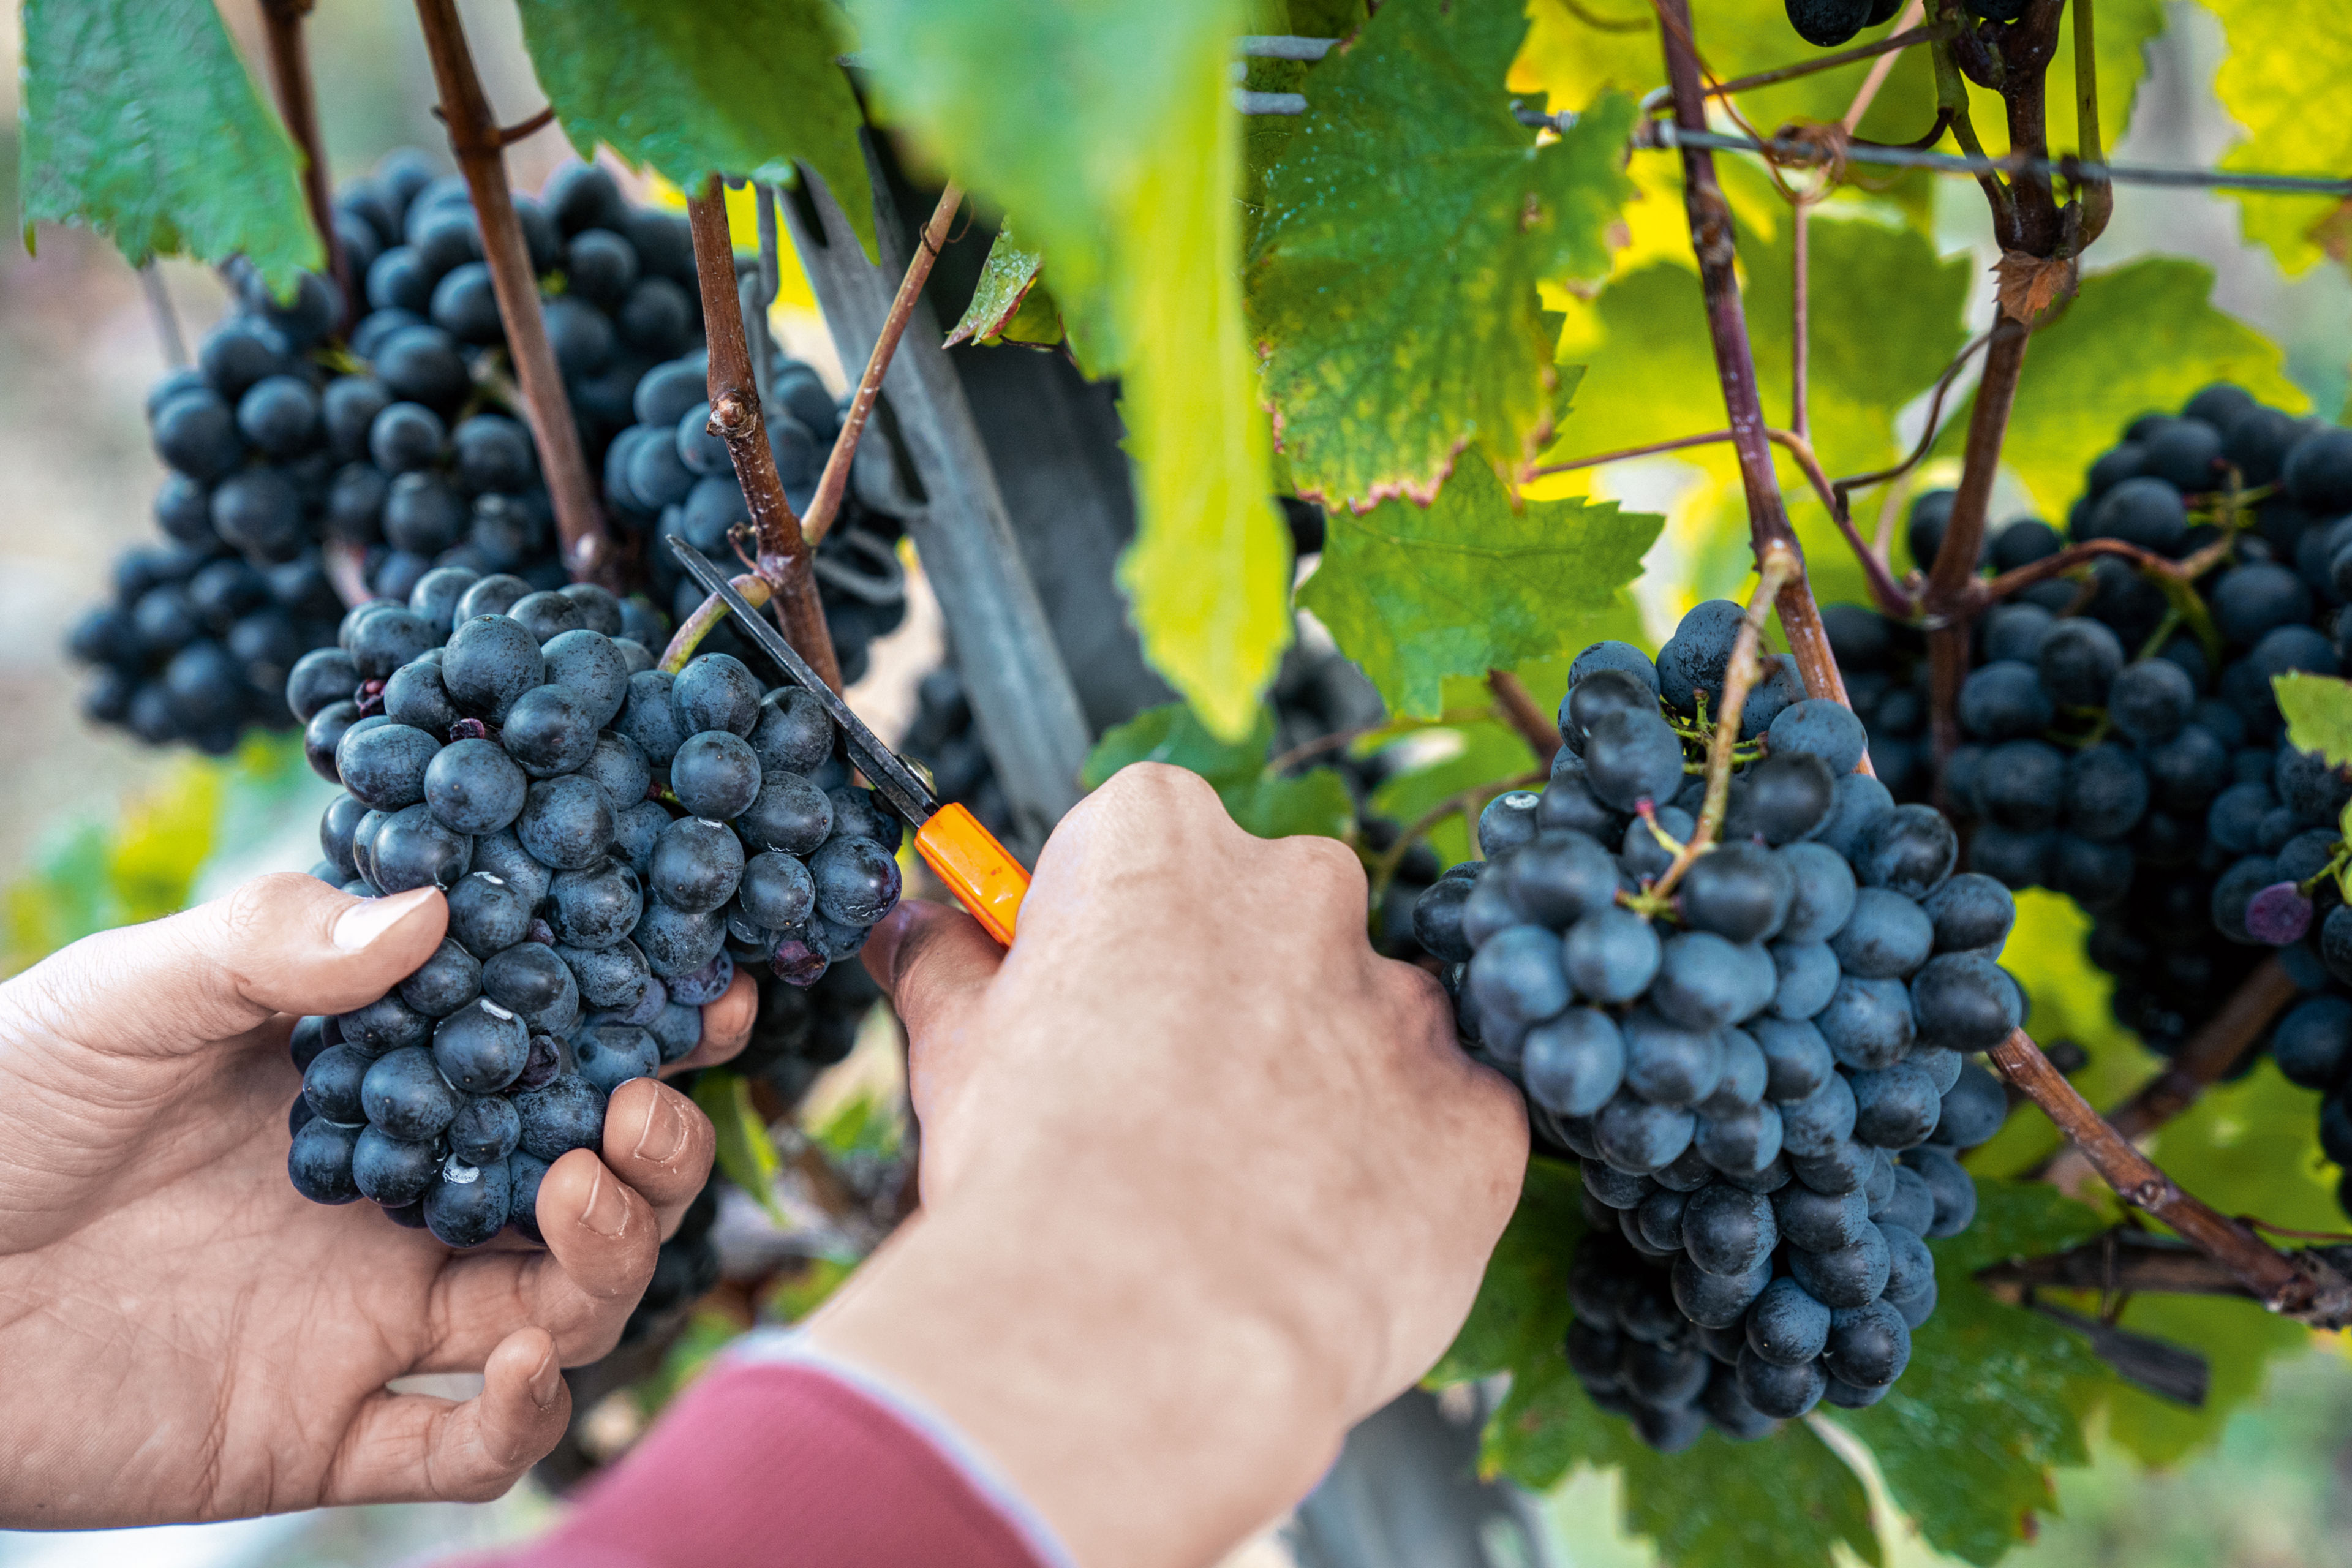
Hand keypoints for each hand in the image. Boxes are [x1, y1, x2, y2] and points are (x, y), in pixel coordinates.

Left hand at [0, 872, 753, 1527]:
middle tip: (640, 1109)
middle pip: (590, 1186)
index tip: (705, 990)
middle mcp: (398, 1199)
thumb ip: (273, 948)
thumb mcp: (125, 998)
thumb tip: (432, 911)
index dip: (640, 1024)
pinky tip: (524, 1361)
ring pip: (560, 1305)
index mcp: (373, 1083)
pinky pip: (467, 1444)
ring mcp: (368, 1316)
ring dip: (609, 1258)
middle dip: (653, 1149)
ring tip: (580, 1194)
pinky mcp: (323, 1429)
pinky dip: (527, 1416)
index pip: (547, 1051)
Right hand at [809, 764, 1525, 1567]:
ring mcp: (1402, 1004)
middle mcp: (1300, 891)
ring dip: (1328, 1090)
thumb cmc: (1037, 1184)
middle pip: (1277, 923)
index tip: (1101, 1011)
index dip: (1120, 938)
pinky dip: (1405, 1177)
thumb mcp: (952, 1052)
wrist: (1139, 1329)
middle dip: (1241, 1002)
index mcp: (1161, 842)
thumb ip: (949, 966)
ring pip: (1374, 1027)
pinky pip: (1452, 1128)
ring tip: (1254, 1201)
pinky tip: (1332, 1245)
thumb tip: (917, 927)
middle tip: (1178, 1115)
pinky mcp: (1477, 1114)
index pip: (1151, 844)